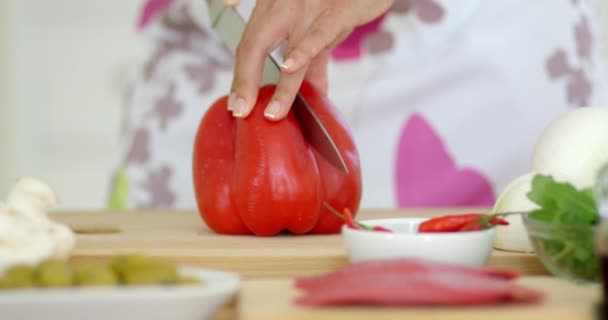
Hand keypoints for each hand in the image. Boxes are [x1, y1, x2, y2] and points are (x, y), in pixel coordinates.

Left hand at [226, 0, 393, 119]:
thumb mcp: (317, 23)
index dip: (242, 77)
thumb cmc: (339, 0)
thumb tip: (312, 88)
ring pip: (289, 48)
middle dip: (246, 80)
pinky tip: (290, 67)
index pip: (249, 44)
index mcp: (275, 7)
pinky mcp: (339, 9)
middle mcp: (285, 4)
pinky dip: (303, 51)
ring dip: (282, 85)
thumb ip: (312, 55)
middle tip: (242, 110)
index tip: (238, 105)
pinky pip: (318, 34)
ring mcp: (310, 5)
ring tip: (274, 112)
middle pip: (254, 44)